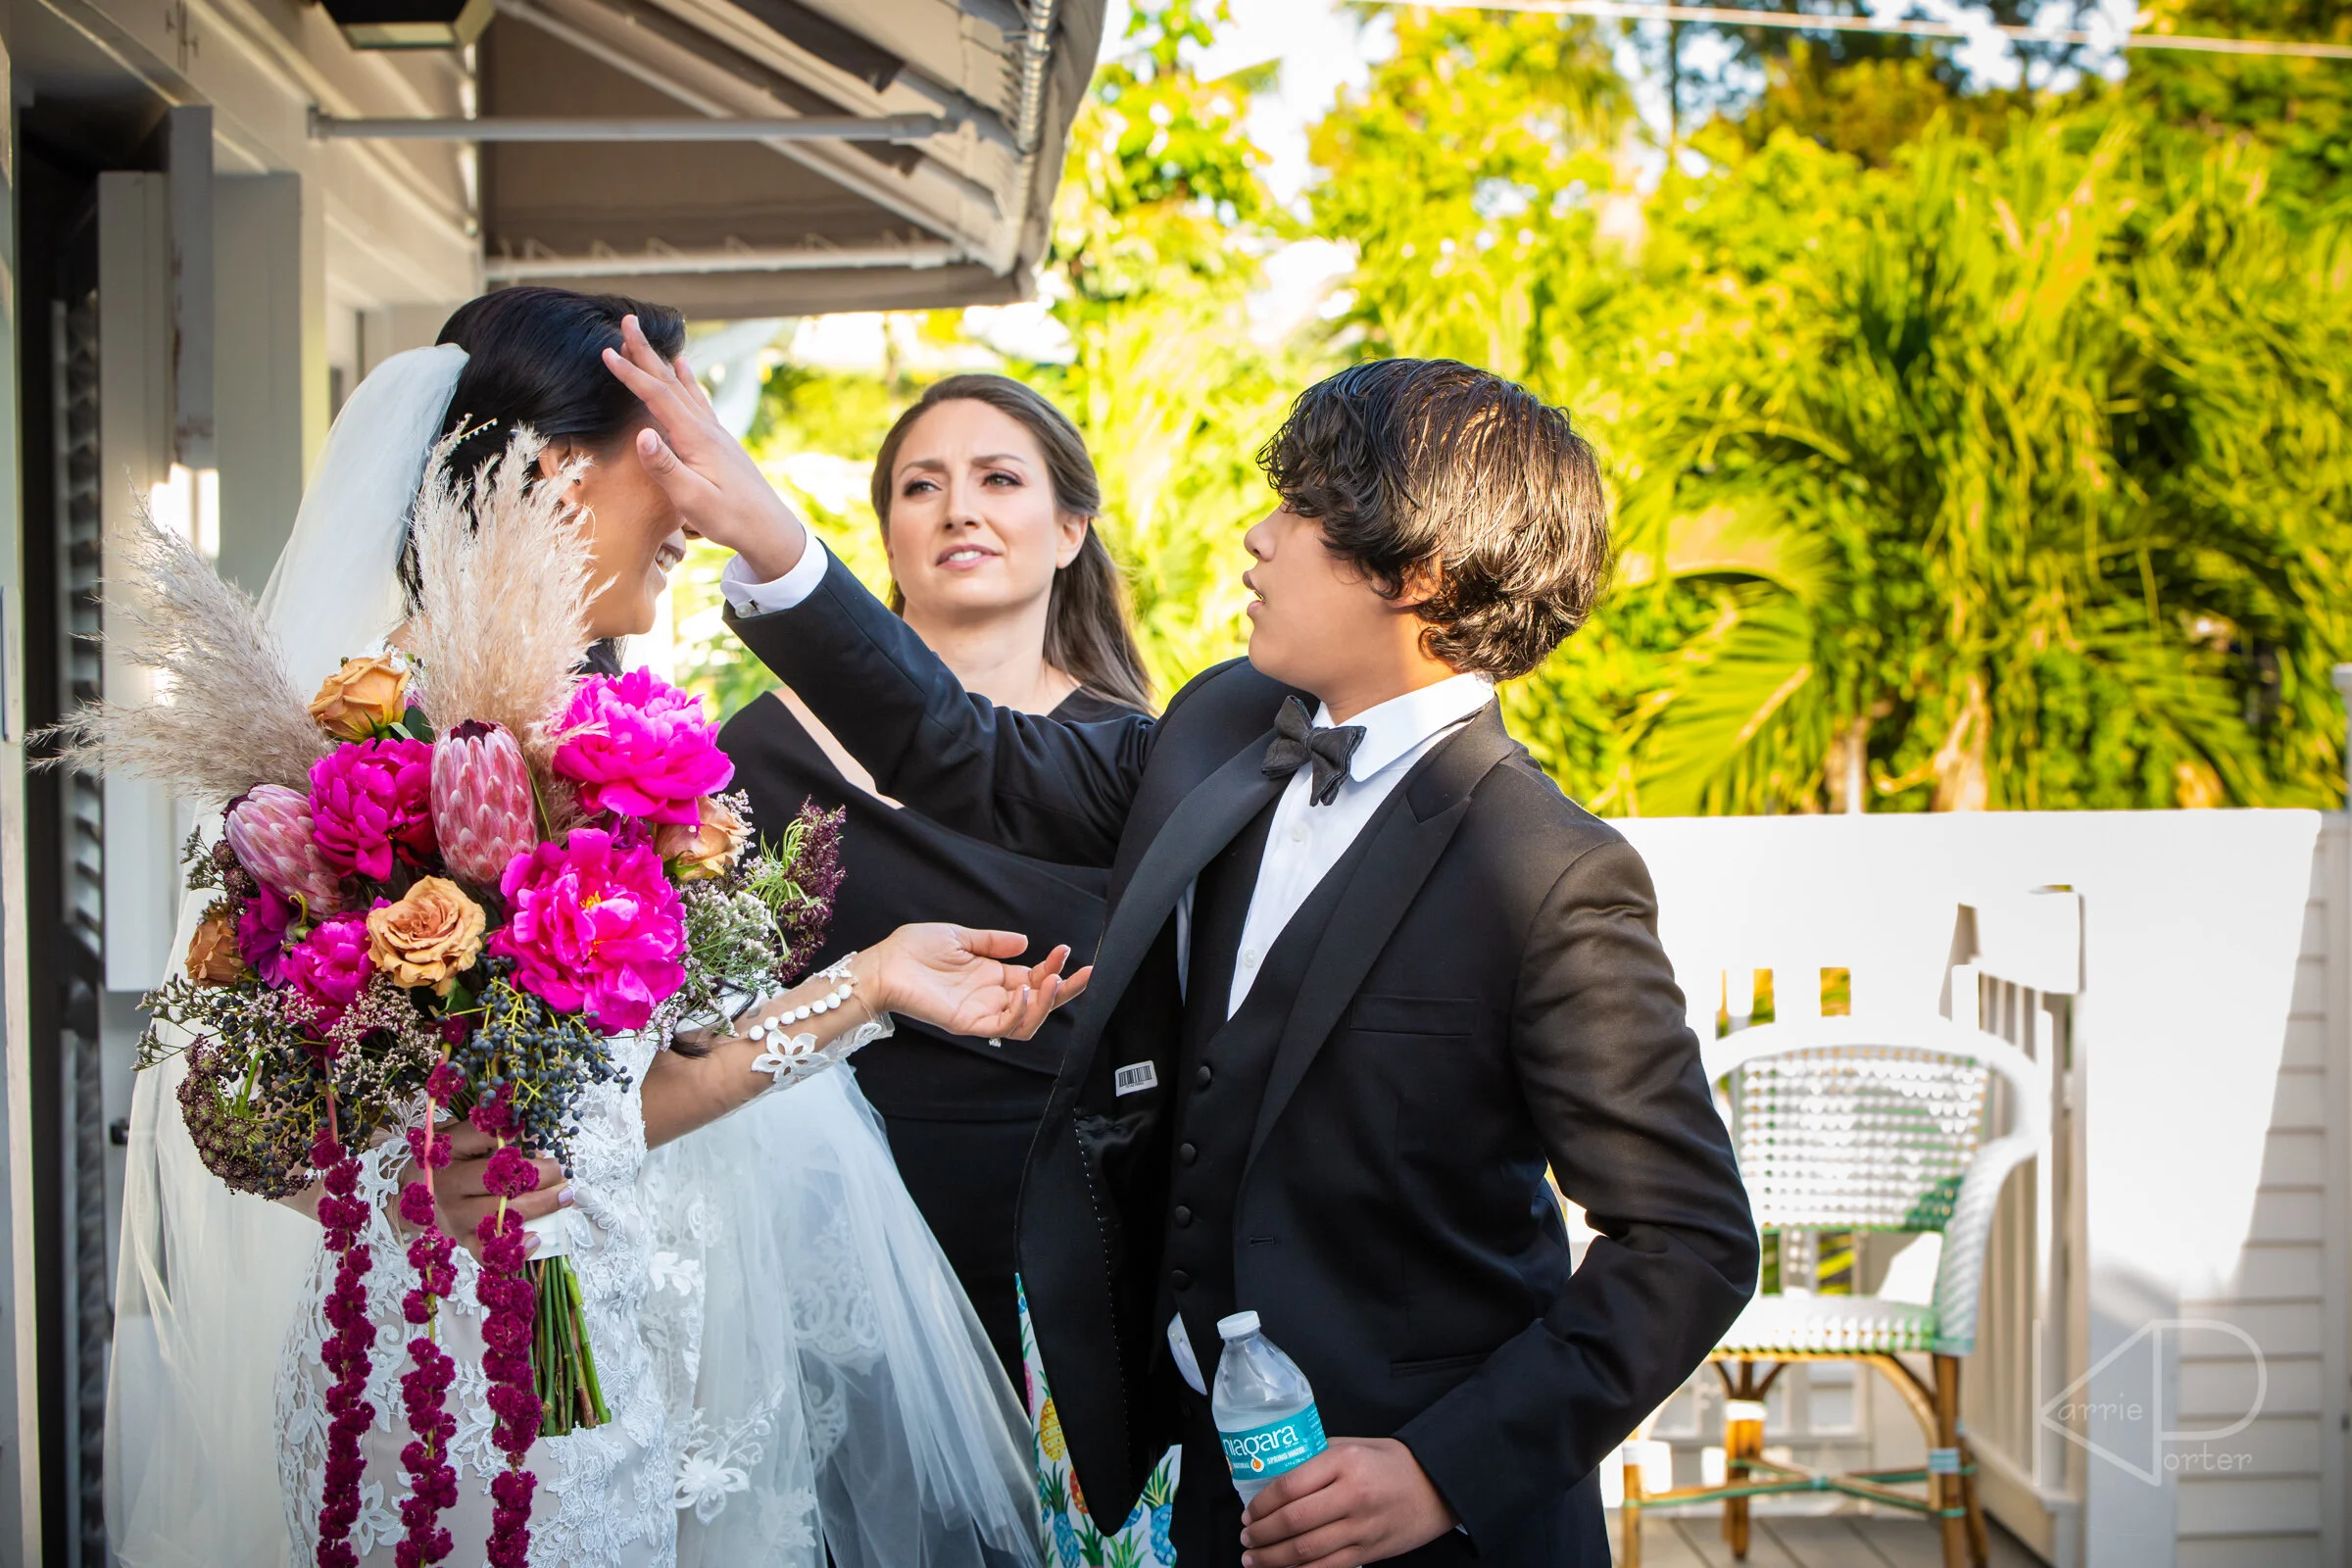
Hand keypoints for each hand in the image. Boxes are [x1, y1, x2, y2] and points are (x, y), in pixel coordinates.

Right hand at [393, 1118, 567, 1260]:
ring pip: (500, 1215)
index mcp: (449, 1149)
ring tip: (565, 1195)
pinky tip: (535, 1238)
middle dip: (538, 1174)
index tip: (540, 1135)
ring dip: (540, 1206)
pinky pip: (488, 1251)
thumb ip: (494, 1133)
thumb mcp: (463, 1136)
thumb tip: (535, 1135)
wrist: (415, 1194)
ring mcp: (454, 1215)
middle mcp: (448, 1183)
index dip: (516, 1135)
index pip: (484, 1136)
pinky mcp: (462, 1239)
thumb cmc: (451, 1159)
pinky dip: (514, 1249)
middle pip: (498, 1179)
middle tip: (560, 1169)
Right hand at [600, 314, 808, 578]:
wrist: (769, 529)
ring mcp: (715, 432)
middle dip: (645, 352)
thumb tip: (641, 434)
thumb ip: (665, 468)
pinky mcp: (719, 440)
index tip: (606, 352)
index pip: (658, 396)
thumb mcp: (693, 500)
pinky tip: (682, 369)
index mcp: (696, 438)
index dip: (631, 374)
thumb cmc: (730, 519)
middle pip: (670, 381)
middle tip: (627, 321)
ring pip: (682, 387)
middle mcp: (707, 427)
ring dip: (660, 361)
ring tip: (646, 339)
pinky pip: (697, 399)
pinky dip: (684, 379)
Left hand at [866, 925, 1092, 1040]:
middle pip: (1039, 1002)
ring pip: (1027, 1021)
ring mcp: (980, 1013)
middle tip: (1087, 974)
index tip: (1066, 951)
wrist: (883, 964)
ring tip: (1054, 980)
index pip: (1035, 979)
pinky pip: (1003, 1027)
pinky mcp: (967, 1023)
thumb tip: (1025, 942)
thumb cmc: (914, 949)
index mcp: (992, 977)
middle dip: (1066, 990)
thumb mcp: (960, 937)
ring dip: (1047, 1003)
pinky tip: (1026, 989)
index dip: (1053, 967)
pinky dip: (1020, 1011)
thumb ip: (993, 941)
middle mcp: (991, 998)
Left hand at [1238, 1438, 1457, 1567]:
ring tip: (1253, 1559)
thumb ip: (1317, 1459)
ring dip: (1273, 1559)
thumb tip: (1277, 1478)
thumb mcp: (1353, 1445)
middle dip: (1261, 1534)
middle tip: (1246, 1538)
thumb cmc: (1391, 1462)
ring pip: (1306, 1550)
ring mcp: (1361, 1527)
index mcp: (1343, 1462)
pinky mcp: (1369, 1551)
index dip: (1262, 1504)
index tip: (1248, 1512)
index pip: (1289, 1486)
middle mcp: (1351, 1496)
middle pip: (1293, 1522)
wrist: (1437, 1485)